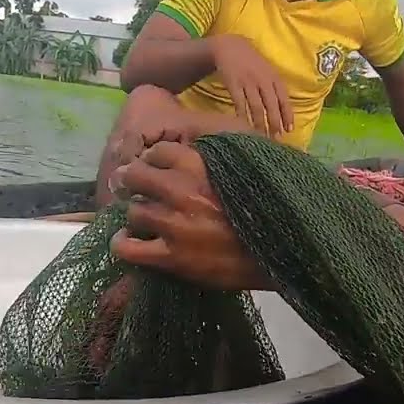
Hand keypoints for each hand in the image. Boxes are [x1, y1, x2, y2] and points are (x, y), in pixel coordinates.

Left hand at [107, 142, 268, 290]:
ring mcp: (173, 224)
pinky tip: (126, 242)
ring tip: (142, 221)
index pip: (159, 151)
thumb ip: (221, 158)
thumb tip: (204, 147)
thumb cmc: (269, 209)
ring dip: (136, 214)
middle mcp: (181, 190)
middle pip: (135, 175)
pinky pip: (128, 247)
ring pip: (133, 210)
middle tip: (132, 188)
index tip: (152, 167)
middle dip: (132, 180)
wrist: (281, 252)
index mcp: (201, 166)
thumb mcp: (249, 170)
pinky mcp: (171, 256)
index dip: (152, 159)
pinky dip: (122, 244)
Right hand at [210, 34, 292, 137]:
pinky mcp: (233, 83)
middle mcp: (263, 80)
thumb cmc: (251, 62)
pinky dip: (242, 115)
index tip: (289, 130)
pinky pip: (239, 102)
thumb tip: (284, 110)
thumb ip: (275, 88)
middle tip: (275, 138)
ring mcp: (248, 82)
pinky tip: (243, 125)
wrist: (230, 47)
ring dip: (260, 123)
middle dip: (274, 123)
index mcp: (274, 77)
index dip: (287, 115)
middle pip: (271, 106)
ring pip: (256, 107)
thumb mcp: (267, 71)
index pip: (284, 99)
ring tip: (261, 136)